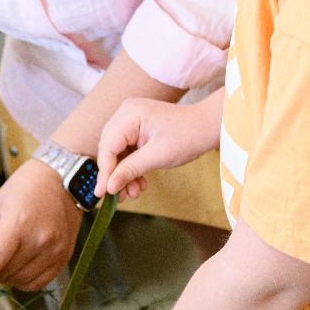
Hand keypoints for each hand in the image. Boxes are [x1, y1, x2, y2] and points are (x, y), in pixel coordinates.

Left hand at [0, 159, 79, 291]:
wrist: (62, 179)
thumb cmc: (25, 189)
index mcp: (18, 224)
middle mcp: (39, 241)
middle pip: (3, 274)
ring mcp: (54, 251)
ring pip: (18, 282)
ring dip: (5, 276)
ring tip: (5, 256)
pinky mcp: (64, 258)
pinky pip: (36, 284)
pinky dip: (22, 280)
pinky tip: (19, 265)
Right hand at [96, 97, 217, 199]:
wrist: (206, 127)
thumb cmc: (187, 137)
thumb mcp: (157, 157)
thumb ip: (130, 170)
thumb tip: (108, 187)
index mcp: (129, 114)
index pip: (108, 146)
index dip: (105, 172)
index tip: (103, 193)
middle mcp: (126, 113)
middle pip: (109, 149)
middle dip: (115, 174)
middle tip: (120, 197)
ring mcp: (131, 119)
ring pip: (117, 152)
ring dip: (124, 173)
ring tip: (134, 192)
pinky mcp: (137, 128)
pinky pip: (127, 150)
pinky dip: (132, 167)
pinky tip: (140, 182)